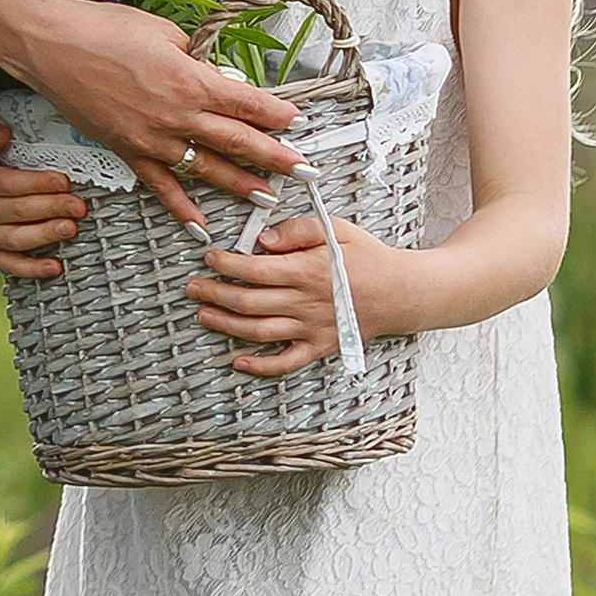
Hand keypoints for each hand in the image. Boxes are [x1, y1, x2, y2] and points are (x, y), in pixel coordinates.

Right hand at [0, 0, 301, 231]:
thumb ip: (196, 58)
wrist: (51, 47)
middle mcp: (177, 116)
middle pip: (236, 142)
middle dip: (275, 158)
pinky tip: (199, 226)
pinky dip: (180, 208)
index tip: (298, 123)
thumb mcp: (164, 32)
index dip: (276, 115)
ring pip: (205, 169)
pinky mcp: (126, 152)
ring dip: (239, 185)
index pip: (247, 104)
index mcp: (191, 80)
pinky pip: (160, 185)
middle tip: (304, 172)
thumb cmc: (105, 29)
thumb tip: (216, 74)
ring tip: (268, 198)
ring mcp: (151, 139)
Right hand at [0, 118, 87, 277]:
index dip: (38, 183)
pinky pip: (10, 266)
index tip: (63, 181)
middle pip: (18, 211)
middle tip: (78, 205)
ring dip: (46, 235)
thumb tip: (6, 131)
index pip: (9, 184)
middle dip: (52, 208)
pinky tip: (55, 268)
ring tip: (71, 229)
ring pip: (17, 240)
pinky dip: (32, 270)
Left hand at [187, 209, 405, 373]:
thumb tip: (262, 239)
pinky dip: (260, 366)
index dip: (226, 264)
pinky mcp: (319, 348)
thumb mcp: (337, 229)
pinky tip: (238, 361)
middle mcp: (304, 302)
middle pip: (248, 301)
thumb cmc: (369, 258)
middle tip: (192, 288)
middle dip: (215, 294)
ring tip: (203, 316)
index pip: (254, 269)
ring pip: (258, 331)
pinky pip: (285, 362)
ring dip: (226, 325)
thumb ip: (298, 230)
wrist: (403, 293)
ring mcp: (310, 329)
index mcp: (306, 270)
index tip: (210, 257)